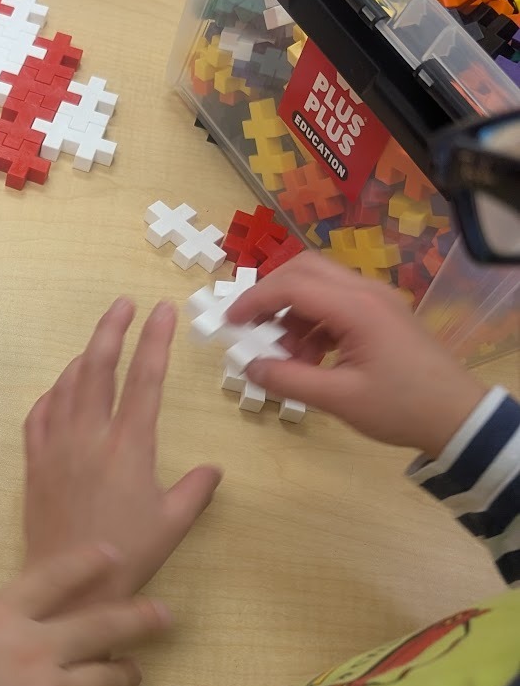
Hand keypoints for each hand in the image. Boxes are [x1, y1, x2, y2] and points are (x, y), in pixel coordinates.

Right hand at [0, 546, 165, 685]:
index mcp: (2, 617)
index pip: (58, 577)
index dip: (90, 562)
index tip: (114, 555)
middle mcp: (39, 649)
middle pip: (104, 624)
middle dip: (140, 615)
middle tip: (163, 614)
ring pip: (113, 674)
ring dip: (129, 668)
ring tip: (134, 668)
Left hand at [23, 299, 222, 598]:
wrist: (69, 587)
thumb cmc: (129, 556)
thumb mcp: (174, 524)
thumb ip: (195, 490)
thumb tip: (213, 468)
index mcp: (129, 447)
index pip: (145, 379)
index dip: (155, 341)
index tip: (162, 311)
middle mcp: (89, 438)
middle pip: (98, 368)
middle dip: (111, 330)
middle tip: (124, 305)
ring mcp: (56, 449)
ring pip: (66, 386)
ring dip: (83, 357)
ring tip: (98, 342)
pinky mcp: (35, 465)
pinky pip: (38, 417)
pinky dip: (52, 395)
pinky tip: (60, 390)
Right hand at [230, 254, 487, 459]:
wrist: (456, 416)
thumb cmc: (400, 407)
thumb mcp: (339, 399)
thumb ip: (288, 380)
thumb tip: (249, 367)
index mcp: (356, 307)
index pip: (291, 286)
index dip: (254, 301)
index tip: (229, 324)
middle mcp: (365, 292)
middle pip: (304, 269)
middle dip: (270, 294)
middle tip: (250, 327)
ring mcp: (376, 300)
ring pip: (319, 285)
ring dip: (292, 312)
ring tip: (286, 356)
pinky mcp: (381, 313)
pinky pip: (335, 303)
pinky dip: (313, 322)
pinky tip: (310, 358)